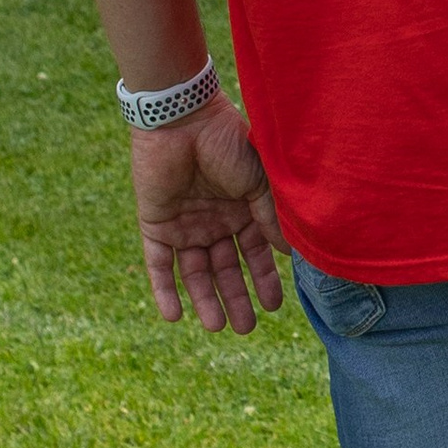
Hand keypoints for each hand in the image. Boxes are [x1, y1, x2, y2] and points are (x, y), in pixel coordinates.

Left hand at [130, 99, 285, 330]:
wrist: (182, 120)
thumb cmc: (228, 143)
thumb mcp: (260, 183)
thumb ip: (271, 219)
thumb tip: (291, 255)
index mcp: (242, 209)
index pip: (255, 253)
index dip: (265, 279)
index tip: (275, 306)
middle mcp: (214, 221)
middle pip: (226, 269)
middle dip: (236, 298)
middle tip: (245, 328)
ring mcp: (185, 224)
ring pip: (195, 272)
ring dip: (205, 299)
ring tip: (216, 327)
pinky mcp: (156, 225)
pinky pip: (158, 264)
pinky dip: (164, 290)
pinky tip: (174, 316)